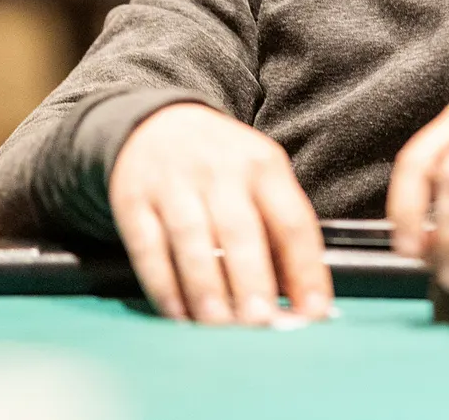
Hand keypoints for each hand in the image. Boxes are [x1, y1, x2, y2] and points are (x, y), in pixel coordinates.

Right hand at [109, 104, 332, 324]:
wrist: (155, 123)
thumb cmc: (222, 165)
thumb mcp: (260, 179)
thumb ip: (280, 231)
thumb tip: (301, 298)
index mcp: (264, 166)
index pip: (292, 221)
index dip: (306, 269)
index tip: (313, 312)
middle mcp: (220, 171)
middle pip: (240, 230)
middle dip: (252, 280)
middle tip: (261, 321)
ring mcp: (174, 184)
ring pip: (192, 240)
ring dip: (207, 288)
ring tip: (219, 325)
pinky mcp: (134, 200)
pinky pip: (148, 247)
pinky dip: (163, 286)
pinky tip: (178, 314)